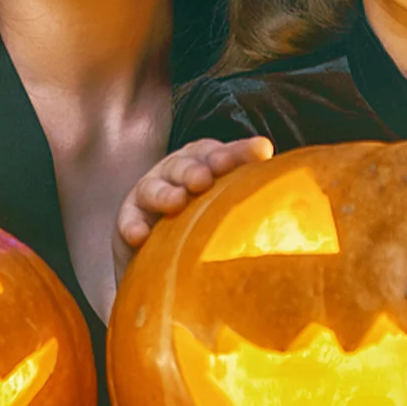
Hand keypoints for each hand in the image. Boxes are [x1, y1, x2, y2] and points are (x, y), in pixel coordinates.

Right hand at [113, 136, 273, 286]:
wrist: (165, 254)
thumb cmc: (208, 222)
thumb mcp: (230, 204)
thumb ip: (251, 191)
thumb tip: (278, 170)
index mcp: (205, 163)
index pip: (221, 152)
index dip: (238, 151)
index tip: (260, 153)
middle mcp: (176, 172)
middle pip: (184, 164)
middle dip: (195, 168)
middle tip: (205, 179)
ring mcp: (150, 192)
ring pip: (153, 187)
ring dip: (165, 192)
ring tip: (177, 202)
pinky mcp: (130, 218)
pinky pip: (128, 219)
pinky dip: (132, 225)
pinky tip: (139, 236)